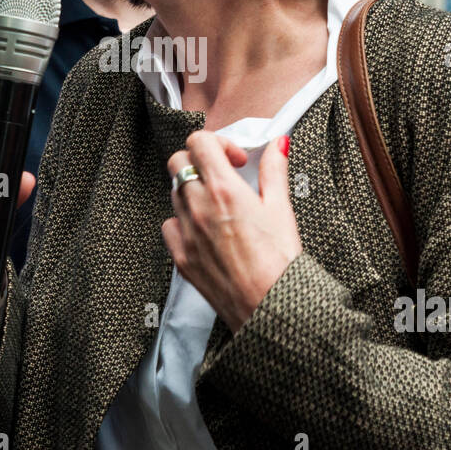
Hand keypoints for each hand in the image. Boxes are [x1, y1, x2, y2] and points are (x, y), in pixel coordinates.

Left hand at [162, 131, 301, 333]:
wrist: (269, 307)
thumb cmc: (280, 261)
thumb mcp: (282, 209)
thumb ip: (274, 170)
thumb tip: (278, 143)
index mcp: (223, 189)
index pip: (199, 142)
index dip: (218, 143)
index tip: (236, 161)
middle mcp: (198, 207)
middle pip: (178, 162)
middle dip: (199, 162)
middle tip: (222, 176)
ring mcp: (185, 232)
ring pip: (174, 193)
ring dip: (192, 190)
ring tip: (219, 205)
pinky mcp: (180, 256)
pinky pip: (169, 225)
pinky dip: (182, 221)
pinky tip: (204, 229)